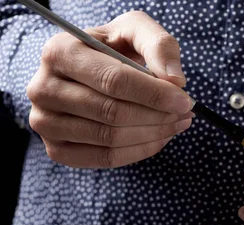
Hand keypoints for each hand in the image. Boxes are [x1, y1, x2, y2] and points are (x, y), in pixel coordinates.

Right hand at [26, 11, 193, 168]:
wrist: (89, 70)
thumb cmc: (114, 48)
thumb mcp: (136, 31)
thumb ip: (159, 47)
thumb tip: (176, 81)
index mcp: (60, 51)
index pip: (114, 81)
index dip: (155, 94)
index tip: (185, 100)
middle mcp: (43, 88)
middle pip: (113, 113)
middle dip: (158, 116)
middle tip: (185, 113)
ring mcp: (45, 122)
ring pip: (110, 139)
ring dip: (154, 134)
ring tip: (177, 122)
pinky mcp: (57, 149)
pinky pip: (106, 159)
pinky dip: (140, 151)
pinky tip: (159, 137)